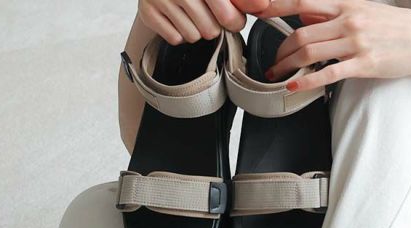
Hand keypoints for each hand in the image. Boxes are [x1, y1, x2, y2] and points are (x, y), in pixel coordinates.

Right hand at [138, 0, 270, 42]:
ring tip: (190, 13)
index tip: (234, 18)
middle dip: (215, 26)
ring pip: (195, 35)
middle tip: (208, 14)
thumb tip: (263, 5)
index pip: (227, 11)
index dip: (234, 19)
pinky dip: (179, 33)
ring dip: (197, 30)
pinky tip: (176, 17)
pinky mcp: (147, 11)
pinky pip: (176, 38)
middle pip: (212, 28)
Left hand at [258, 0, 410, 90]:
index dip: (276, 6)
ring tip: (278, 75)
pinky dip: (307, 81)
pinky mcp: (364, 64)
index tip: (258, 12)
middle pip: (300, 33)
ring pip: (310, 52)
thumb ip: (335, 14)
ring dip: (287, 66)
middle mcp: (348, 20)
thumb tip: (308, 17)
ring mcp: (356, 43)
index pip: (302, 2)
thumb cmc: (397, 28)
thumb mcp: (364, 11)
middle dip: (280, 50)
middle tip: (272, 62)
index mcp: (345, 4)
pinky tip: (294, 87)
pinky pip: (329, 73)